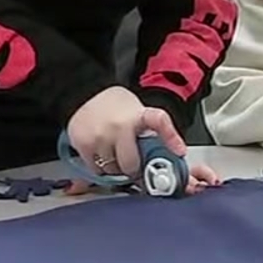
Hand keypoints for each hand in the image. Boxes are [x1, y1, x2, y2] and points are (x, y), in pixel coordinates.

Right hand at [65, 87, 219, 194]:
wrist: (84, 93)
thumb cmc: (113, 105)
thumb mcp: (136, 111)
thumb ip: (148, 131)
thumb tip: (166, 155)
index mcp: (137, 115)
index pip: (159, 121)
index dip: (171, 137)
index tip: (179, 150)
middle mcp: (119, 126)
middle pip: (131, 164)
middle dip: (133, 167)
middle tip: (133, 162)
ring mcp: (100, 137)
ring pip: (113, 169)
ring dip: (116, 167)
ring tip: (114, 152)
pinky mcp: (84, 145)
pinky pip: (96, 169)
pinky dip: (100, 166)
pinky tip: (101, 152)